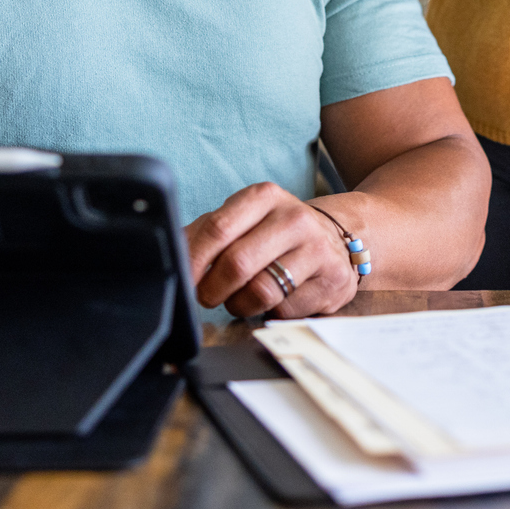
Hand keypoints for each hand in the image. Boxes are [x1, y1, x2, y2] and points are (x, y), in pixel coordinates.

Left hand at [186, 182, 358, 318]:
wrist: (337, 239)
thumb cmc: (276, 232)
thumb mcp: (243, 220)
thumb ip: (206, 233)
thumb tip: (172, 254)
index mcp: (264, 196)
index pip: (217, 228)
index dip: (194, 261)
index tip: (183, 279)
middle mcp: (294, 217)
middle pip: (236, 263)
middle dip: (212, 289)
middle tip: (207, 296)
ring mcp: (317, 249)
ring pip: (260, 291)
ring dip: (239, 304)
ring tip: (239, 299)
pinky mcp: (332, 280)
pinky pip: (285, 310)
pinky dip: (270, 312)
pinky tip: (274, 300)